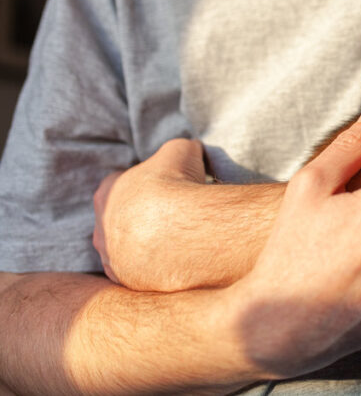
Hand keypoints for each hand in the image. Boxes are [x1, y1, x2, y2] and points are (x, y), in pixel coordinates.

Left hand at [92, 138, 206, 286]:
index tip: (163, 188)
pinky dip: (153, 266)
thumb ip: (181, 149)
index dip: (143, 185)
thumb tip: (193, 152)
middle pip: (118, 219)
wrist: (180, 229)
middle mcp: (100, 225)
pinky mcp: (124, 279)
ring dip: (145, 245)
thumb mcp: (182, 150)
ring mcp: (110, 255)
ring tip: (175, 241)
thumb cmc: (175, 185)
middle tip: (170, 216)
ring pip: (125, 248)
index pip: (119, 184)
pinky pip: (136, 271)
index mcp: (107, 191)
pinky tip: (174, 259)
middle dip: (140, 218)